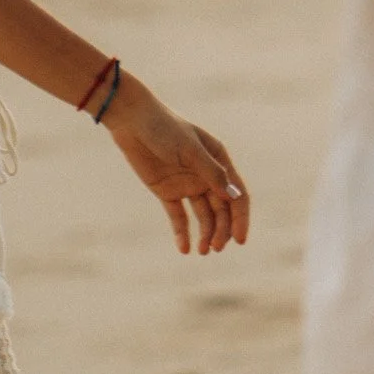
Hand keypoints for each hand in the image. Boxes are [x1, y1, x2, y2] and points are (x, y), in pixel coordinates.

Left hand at [100, 76, 250, 254]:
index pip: (237, 195)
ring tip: (202, 251)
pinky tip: (184, 249)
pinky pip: (178, 216)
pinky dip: (182, 233)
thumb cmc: (165, 129)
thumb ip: (212, 173)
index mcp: (219, 161)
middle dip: (221, 230)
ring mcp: (187, 184)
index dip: (241, 218)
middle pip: (222, 210)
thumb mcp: (190, 151)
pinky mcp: (167, 192)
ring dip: (206, 234)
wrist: (132, 122)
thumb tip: (233, 196)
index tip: (239, 240)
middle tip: (215, 248)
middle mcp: (206, 175)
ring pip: (203, 216)